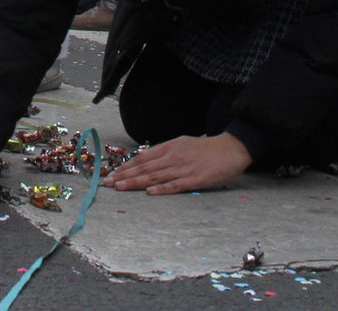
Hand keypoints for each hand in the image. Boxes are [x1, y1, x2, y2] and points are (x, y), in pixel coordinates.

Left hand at [102, 133, 251, 194]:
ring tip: (120, 188)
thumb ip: (164, 152)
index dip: (126, 167)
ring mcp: (183, 168)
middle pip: (144, 168)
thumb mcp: (181, 144)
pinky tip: (150, 193)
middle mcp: (173, 157)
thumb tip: (145, 159)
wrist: (230, 148)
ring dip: (136, 183)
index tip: (112, 175)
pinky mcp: (195, 179)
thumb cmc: (205, 148)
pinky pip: (175, 185)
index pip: (142, 159)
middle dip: (124, 176)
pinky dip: (162, 189)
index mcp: (169, 148)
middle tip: (108, 183)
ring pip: (155, 176)